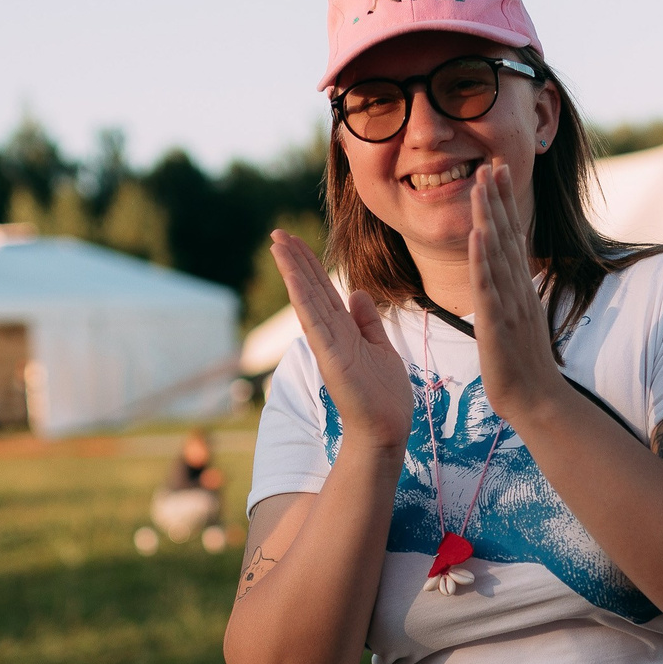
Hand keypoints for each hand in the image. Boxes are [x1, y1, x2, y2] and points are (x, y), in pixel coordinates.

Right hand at [268, 229, 411, 451]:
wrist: (385, 430)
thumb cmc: (384, 397)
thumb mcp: (381, 348)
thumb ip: (368, 322)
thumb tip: (357, 292)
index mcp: (345, 331)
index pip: (324, 291)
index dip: (311, 265)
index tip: (295, 242)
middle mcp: (333, 335)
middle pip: (312, 289)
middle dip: (296, 260)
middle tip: (277, 233)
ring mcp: (330, 345)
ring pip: (308, 300)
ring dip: (294, 271)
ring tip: (277, 244)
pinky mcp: (333, 358)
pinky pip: (315, 323)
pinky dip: (304, 299)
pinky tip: (293, 278)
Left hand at [463, 159, 567, 426]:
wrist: (535, 398)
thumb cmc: (523, 361)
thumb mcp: (518, 316)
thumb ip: (513, 290)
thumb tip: (508, 269)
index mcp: (519, 286)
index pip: (511, 236)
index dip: (503, 203)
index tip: (496, 170)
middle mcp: (517, 289)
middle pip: (506, 236)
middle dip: (497, 198)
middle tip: (490, 162)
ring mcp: (509, 304)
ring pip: (497, 254)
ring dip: (488, 217)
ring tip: (480, 185)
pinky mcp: (498, 324)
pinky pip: (488, 289)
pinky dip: (482, 261)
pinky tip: (477, 237)